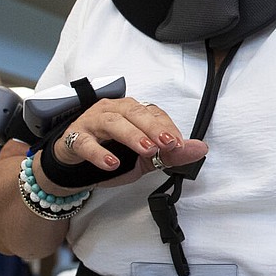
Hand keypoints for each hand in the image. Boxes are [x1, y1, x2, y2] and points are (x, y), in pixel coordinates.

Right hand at [42, 98, 207, 189]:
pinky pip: (85, 142)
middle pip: (134, 112)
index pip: (153, 112)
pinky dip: (99, 152)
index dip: (167, 126)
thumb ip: (171, 154)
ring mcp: (92, 122)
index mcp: (131, 111)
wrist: (74, 165)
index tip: (180, 143)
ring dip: (131, 135)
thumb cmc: (111, 153)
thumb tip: (200, 149)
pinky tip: (111, 163)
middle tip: (168, 143)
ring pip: (112, 122)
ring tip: (146, 150)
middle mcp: (112, 111)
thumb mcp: (144, 158)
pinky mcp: (74, 138)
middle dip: (153, 127)